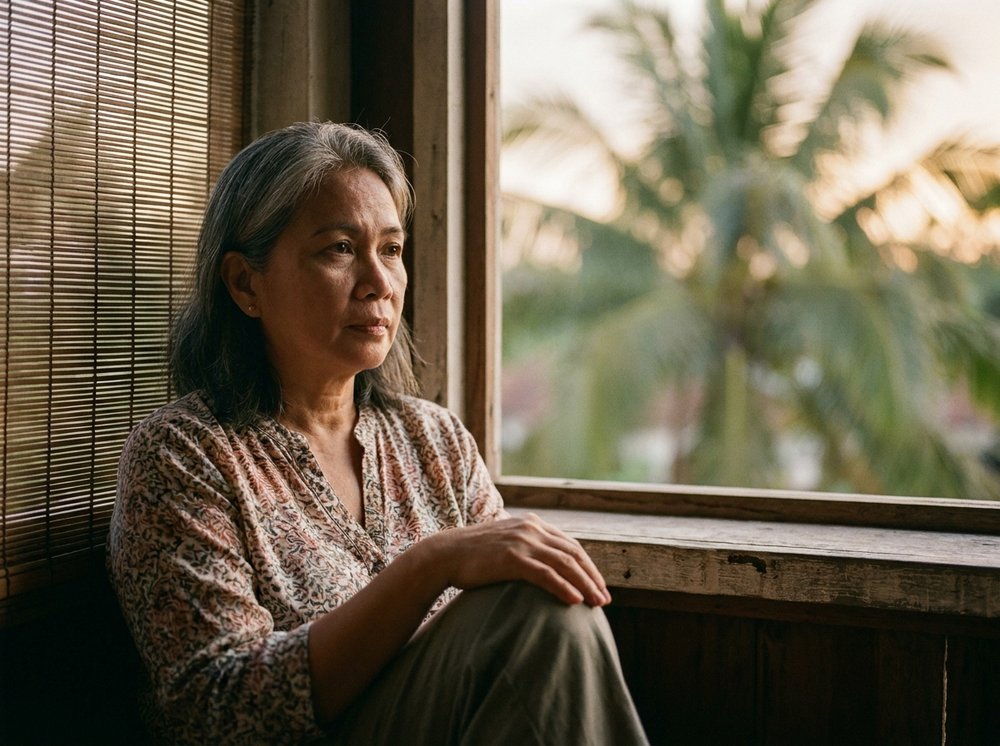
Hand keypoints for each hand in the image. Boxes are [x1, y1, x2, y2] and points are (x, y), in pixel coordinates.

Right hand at [424, 513, 610, 606]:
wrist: (444, 554)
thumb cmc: (472, 555)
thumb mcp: (504, 543)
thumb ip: (524, 546)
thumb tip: (541, 564)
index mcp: (532, 524)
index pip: (570, 545)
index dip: (588, 566)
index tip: (598, 586)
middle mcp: (531, 529)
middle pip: (573, 554)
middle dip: (592, 577)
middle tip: (604, 599)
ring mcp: (522, 542)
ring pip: (565, 564)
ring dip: (585, 585)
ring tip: (597, 604)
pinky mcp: (512, 558)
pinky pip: (546, 574)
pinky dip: (564, 587)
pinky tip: (575, 601)